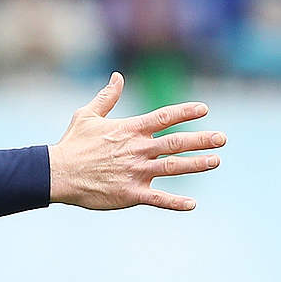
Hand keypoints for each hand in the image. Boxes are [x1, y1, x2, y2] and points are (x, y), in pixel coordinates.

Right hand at [49, 72, 224, 210]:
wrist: (58, 173)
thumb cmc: (73, 143)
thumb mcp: (87, 115)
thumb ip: (107, 97)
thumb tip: (118, 76)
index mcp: (129, 129)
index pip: (164, 117)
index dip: (185, 112)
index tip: (204, 109)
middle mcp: (137, 149)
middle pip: (176, 142)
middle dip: (202, 140)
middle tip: (222, 138)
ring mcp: (136, 172)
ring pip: (174, 168)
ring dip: (197, 164)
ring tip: (216, 161)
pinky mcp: (131, 193)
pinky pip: (158, 198)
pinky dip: (176, 202)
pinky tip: (192, 204)